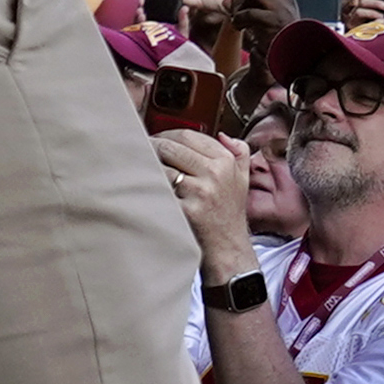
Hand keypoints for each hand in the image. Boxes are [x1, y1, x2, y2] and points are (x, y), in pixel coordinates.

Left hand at [151, 126, 253, 278]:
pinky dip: (148, 188)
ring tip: (140, 170)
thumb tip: (222, 135)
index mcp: (226, 162)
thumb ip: (239, 152)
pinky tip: (145, 190)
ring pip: (161, 167)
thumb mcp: (243, 179)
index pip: (189, 135)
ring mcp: (200, 192)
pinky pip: (159, 190)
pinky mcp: (186, 209)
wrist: (228, 249)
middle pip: (171, 147)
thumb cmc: (230, 215)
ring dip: (147, 166)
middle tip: (141, 151)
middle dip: (152, 146)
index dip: (167, 134)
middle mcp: (215, 174)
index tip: (158, 139)